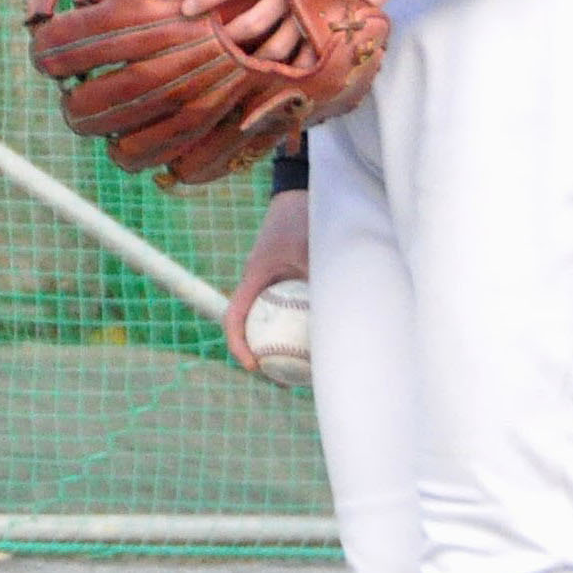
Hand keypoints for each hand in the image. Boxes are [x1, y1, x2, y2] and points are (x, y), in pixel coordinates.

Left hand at [178, 0, 391, 59]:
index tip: (187, 9)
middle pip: (251, 24)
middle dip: (229, 35)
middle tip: (215, 39)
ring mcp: (308, 11)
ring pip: (276, 47)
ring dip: (256, 56)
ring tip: (243, 58)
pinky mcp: (327, 25)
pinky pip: (304, 55)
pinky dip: (290, 65)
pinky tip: (276, 68)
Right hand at [224, 186, 308, 370]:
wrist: (302, 192)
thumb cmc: (304, 217)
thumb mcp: (314, 249)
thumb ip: (321, 280)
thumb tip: (338, 319)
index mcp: (254, 276)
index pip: (234, 316)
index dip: (237, 344)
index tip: (253, 366)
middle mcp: (259, 283)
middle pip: (251, 326)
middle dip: (263, 356)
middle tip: (284, 380)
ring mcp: (272, 283)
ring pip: (270, 321)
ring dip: (280, 345)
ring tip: (303, 371)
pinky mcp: (286, 282)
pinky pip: (286, 312)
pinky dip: (296, 330)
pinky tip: (319, 343)